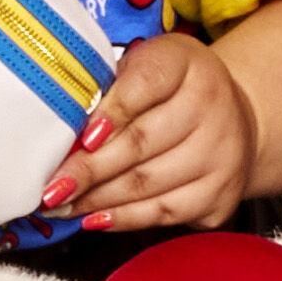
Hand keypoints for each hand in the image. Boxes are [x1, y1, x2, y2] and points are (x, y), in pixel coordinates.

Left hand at [43, 28, 257, 233]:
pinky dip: (124, 218)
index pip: (146, 83)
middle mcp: (212, 105)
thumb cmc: (169, 92)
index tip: (81, 139)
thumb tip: (61, 136)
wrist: (231, 119)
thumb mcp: (141, 68)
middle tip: (51, 188)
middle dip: (89, 170)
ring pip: (148, 184)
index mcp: (186, 62)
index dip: (112, 112)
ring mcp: (222, 153)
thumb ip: (107, 90)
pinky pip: (164, 213)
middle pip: (142, 142)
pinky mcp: (222, 194)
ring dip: (97, 199)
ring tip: (61, 205)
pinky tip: (94, 218)